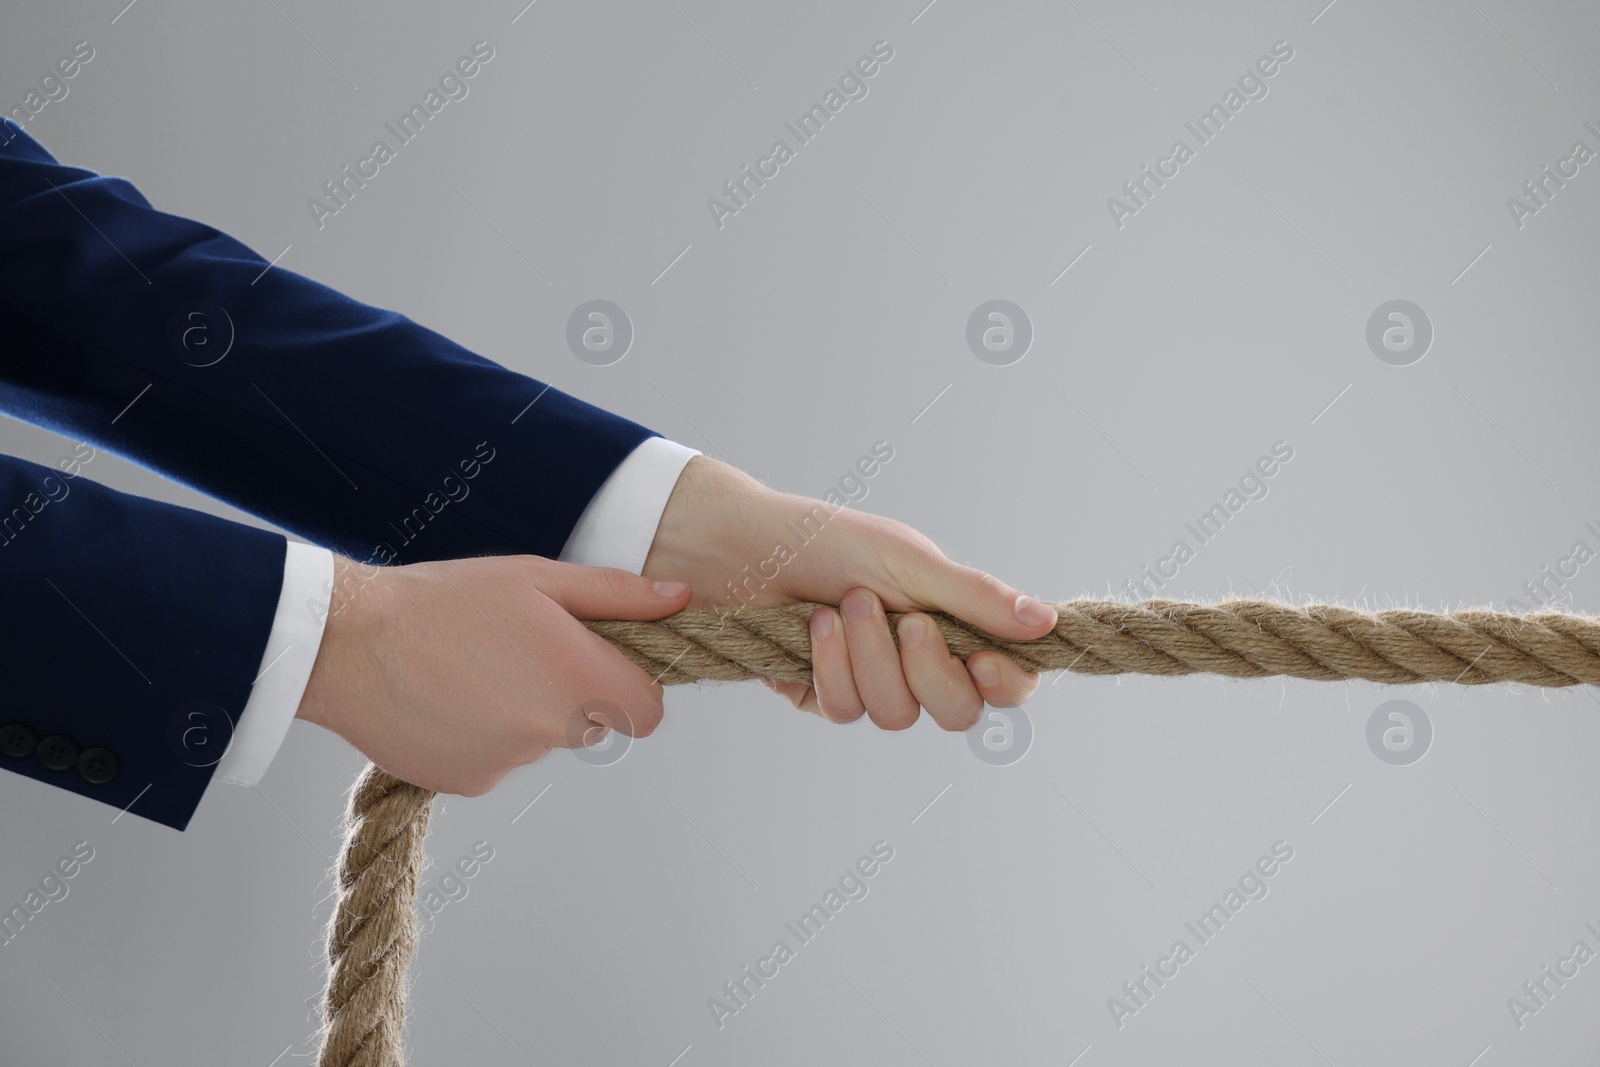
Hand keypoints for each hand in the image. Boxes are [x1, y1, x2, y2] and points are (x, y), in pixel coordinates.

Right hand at [294, 554, 692, 794]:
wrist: (348, 643)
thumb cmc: (445, 599)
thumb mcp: (538, 578)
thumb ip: (617, 594)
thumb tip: (680, 598)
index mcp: (580, 677)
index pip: (649, 710)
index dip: (633, 685)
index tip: (598, 659)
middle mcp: (552, 731)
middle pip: (596, 723)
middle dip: (574, 692)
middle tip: (522, 651)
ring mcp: (510, 763)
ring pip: (543, 741)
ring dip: (525, 712)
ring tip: (472, 667)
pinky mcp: (470, 782)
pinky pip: (498, 761)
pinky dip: (484, 736)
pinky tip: (448, 698)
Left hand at [641, 455, 1055, 729]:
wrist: (743, 545)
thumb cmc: (829, 540)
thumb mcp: (909, 561)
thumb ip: (975, 596)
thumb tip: (1045, 623)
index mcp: (954, 625)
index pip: (1007, 680)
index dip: (1006, 684)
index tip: (982, 661)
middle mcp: (919, 661)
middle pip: (958, 712)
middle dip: (929, 671)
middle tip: (907, 622)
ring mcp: (872, 682)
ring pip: (897, 715)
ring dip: (870, 659)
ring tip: (845, 604)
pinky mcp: (823, 696)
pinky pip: (844, 710)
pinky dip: (831, 667)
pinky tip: (814, 626)